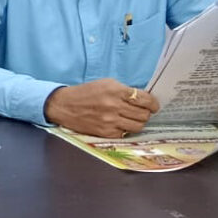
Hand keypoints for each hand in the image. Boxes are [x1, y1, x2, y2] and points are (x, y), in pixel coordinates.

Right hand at [44, 78, 158, 137]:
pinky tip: (119, 124)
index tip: (153, 105)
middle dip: (146, 113)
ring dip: (138, 122)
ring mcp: (110, 121)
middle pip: (144, 114)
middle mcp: (114, 106)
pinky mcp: (106, 132)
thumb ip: (124, 90)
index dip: (153, 103)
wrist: (64, 105)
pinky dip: (125, 129)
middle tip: (141, 111)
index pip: (145, 99)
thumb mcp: (105, 84)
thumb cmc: (86, 93)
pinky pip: (125, 133)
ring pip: (138, 126)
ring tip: (131, 118)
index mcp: (115, 90)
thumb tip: (143, 99)